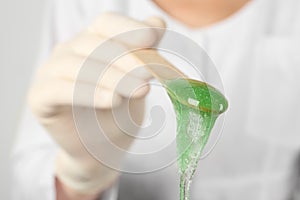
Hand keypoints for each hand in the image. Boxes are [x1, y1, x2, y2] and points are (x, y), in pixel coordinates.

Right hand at [28, 12, 165, 194]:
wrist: (100, 150)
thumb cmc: (119, 114)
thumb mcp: (136, 82)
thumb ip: (144, 55)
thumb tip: (158, 22)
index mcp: (90, 42)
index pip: (106, 23)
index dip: (129, 28)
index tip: (153, 39)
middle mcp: (68, 51)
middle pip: (94, 43)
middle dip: (127, 59)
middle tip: (150, 74)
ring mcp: (50, 73)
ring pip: (78, 65)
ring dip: (112, 77)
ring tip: (139, 90)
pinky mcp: (39, 97)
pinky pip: (60, 89)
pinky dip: (88, 92)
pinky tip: (113, 100)